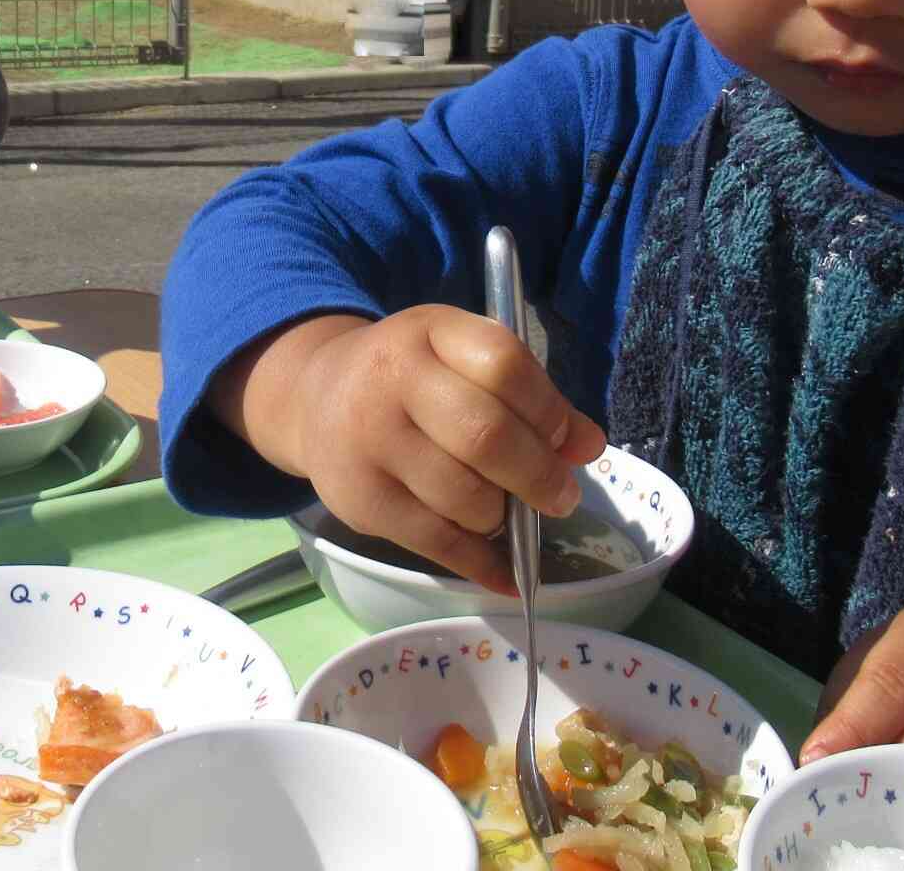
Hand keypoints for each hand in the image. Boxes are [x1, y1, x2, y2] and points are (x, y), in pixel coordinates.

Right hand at [233, 307, 605, 592]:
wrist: (314, 397)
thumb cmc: (411, 376)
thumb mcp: (463, 359)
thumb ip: (529, 395)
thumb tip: (588, 446)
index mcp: (428, 331)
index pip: (503, 365)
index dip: (548, 410)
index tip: (565, 440)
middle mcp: (391, 380)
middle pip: (485, 435)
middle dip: (539, 476)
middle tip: (560, 496)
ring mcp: (369, 443)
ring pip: (465, 497)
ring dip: (503, 516)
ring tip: (505, 511)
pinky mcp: (359, 501)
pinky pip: (436, 543)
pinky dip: (481, 563)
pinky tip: (505, 571)